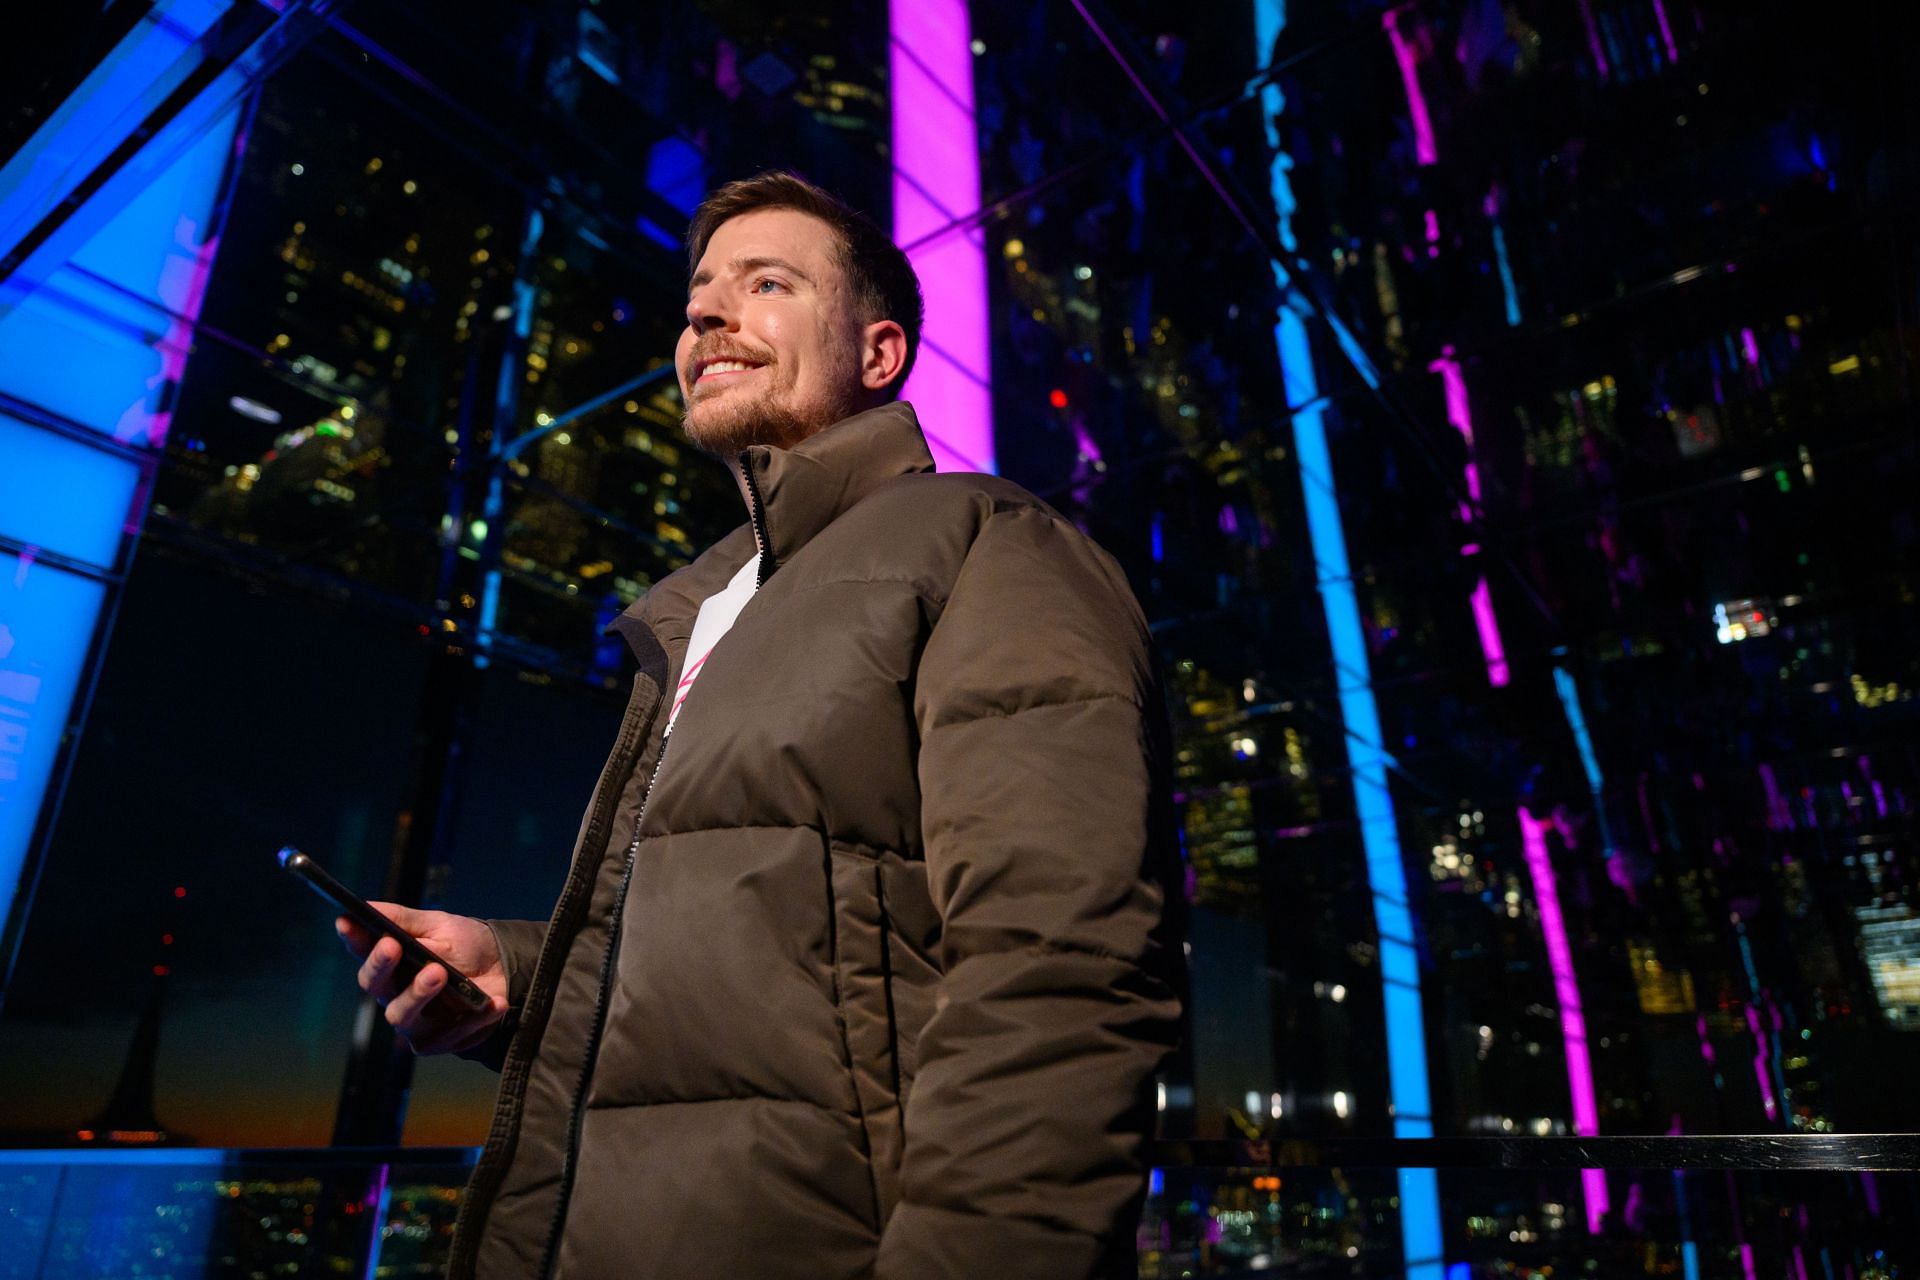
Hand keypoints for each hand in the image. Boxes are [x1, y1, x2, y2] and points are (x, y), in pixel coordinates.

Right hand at [335, 903, 508, 1054]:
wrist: (506, 971)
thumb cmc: (465, 946)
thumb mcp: (439, 925)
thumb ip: (404, 920)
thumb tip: (366, 906)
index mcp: (391, 962)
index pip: (363, 951)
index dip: (353, 938)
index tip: (348, 922)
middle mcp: (395, 993)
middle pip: (375, 985)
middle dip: (381, 965)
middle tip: (394, 946)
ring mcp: (415, 1021)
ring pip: (401, 1015)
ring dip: (419, 993)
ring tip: (439, 972)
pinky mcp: (439, 1040)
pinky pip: (450, 1033)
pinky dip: (475, 1016)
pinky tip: (495, 1002)